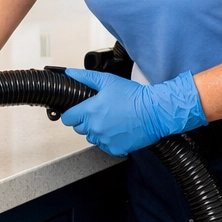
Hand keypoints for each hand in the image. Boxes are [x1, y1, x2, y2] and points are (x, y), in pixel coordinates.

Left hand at [61, 68, 205, 155]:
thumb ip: (86, 77)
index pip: (67, 118)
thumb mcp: (107, 81)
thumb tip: (70, 73)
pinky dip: (108, 140)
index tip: (76, 112)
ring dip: (97, 131)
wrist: (154, 112)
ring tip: (110, 121)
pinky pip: (105, 146)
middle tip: (99, 113)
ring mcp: (105, 140)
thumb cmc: (133, 96)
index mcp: (89, 111)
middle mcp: (95, 127)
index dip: (71, 114)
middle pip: (79, 128)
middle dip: (85, 121)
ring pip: (92, 138)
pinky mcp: (115, 148)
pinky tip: (117, 130)